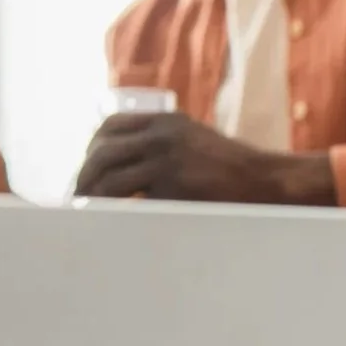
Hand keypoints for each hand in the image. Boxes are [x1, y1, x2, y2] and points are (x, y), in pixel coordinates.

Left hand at [75, 112, 335, 205]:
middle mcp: (161, 137)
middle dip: (84, 177)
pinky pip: (134, 205)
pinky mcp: (174, 191)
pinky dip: (120, 215)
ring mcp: (167, 163)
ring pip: (112, 180)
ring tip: (90, 212)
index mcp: (165, 121)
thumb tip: (121, 162)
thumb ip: (162, 141)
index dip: (92, 148)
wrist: (267, 182)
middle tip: (77, 197)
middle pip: (103, 154)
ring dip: (94, 198)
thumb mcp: (194, 138)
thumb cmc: (231, 166)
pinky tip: (115, 224)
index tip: (87, 167)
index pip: (109, 126)